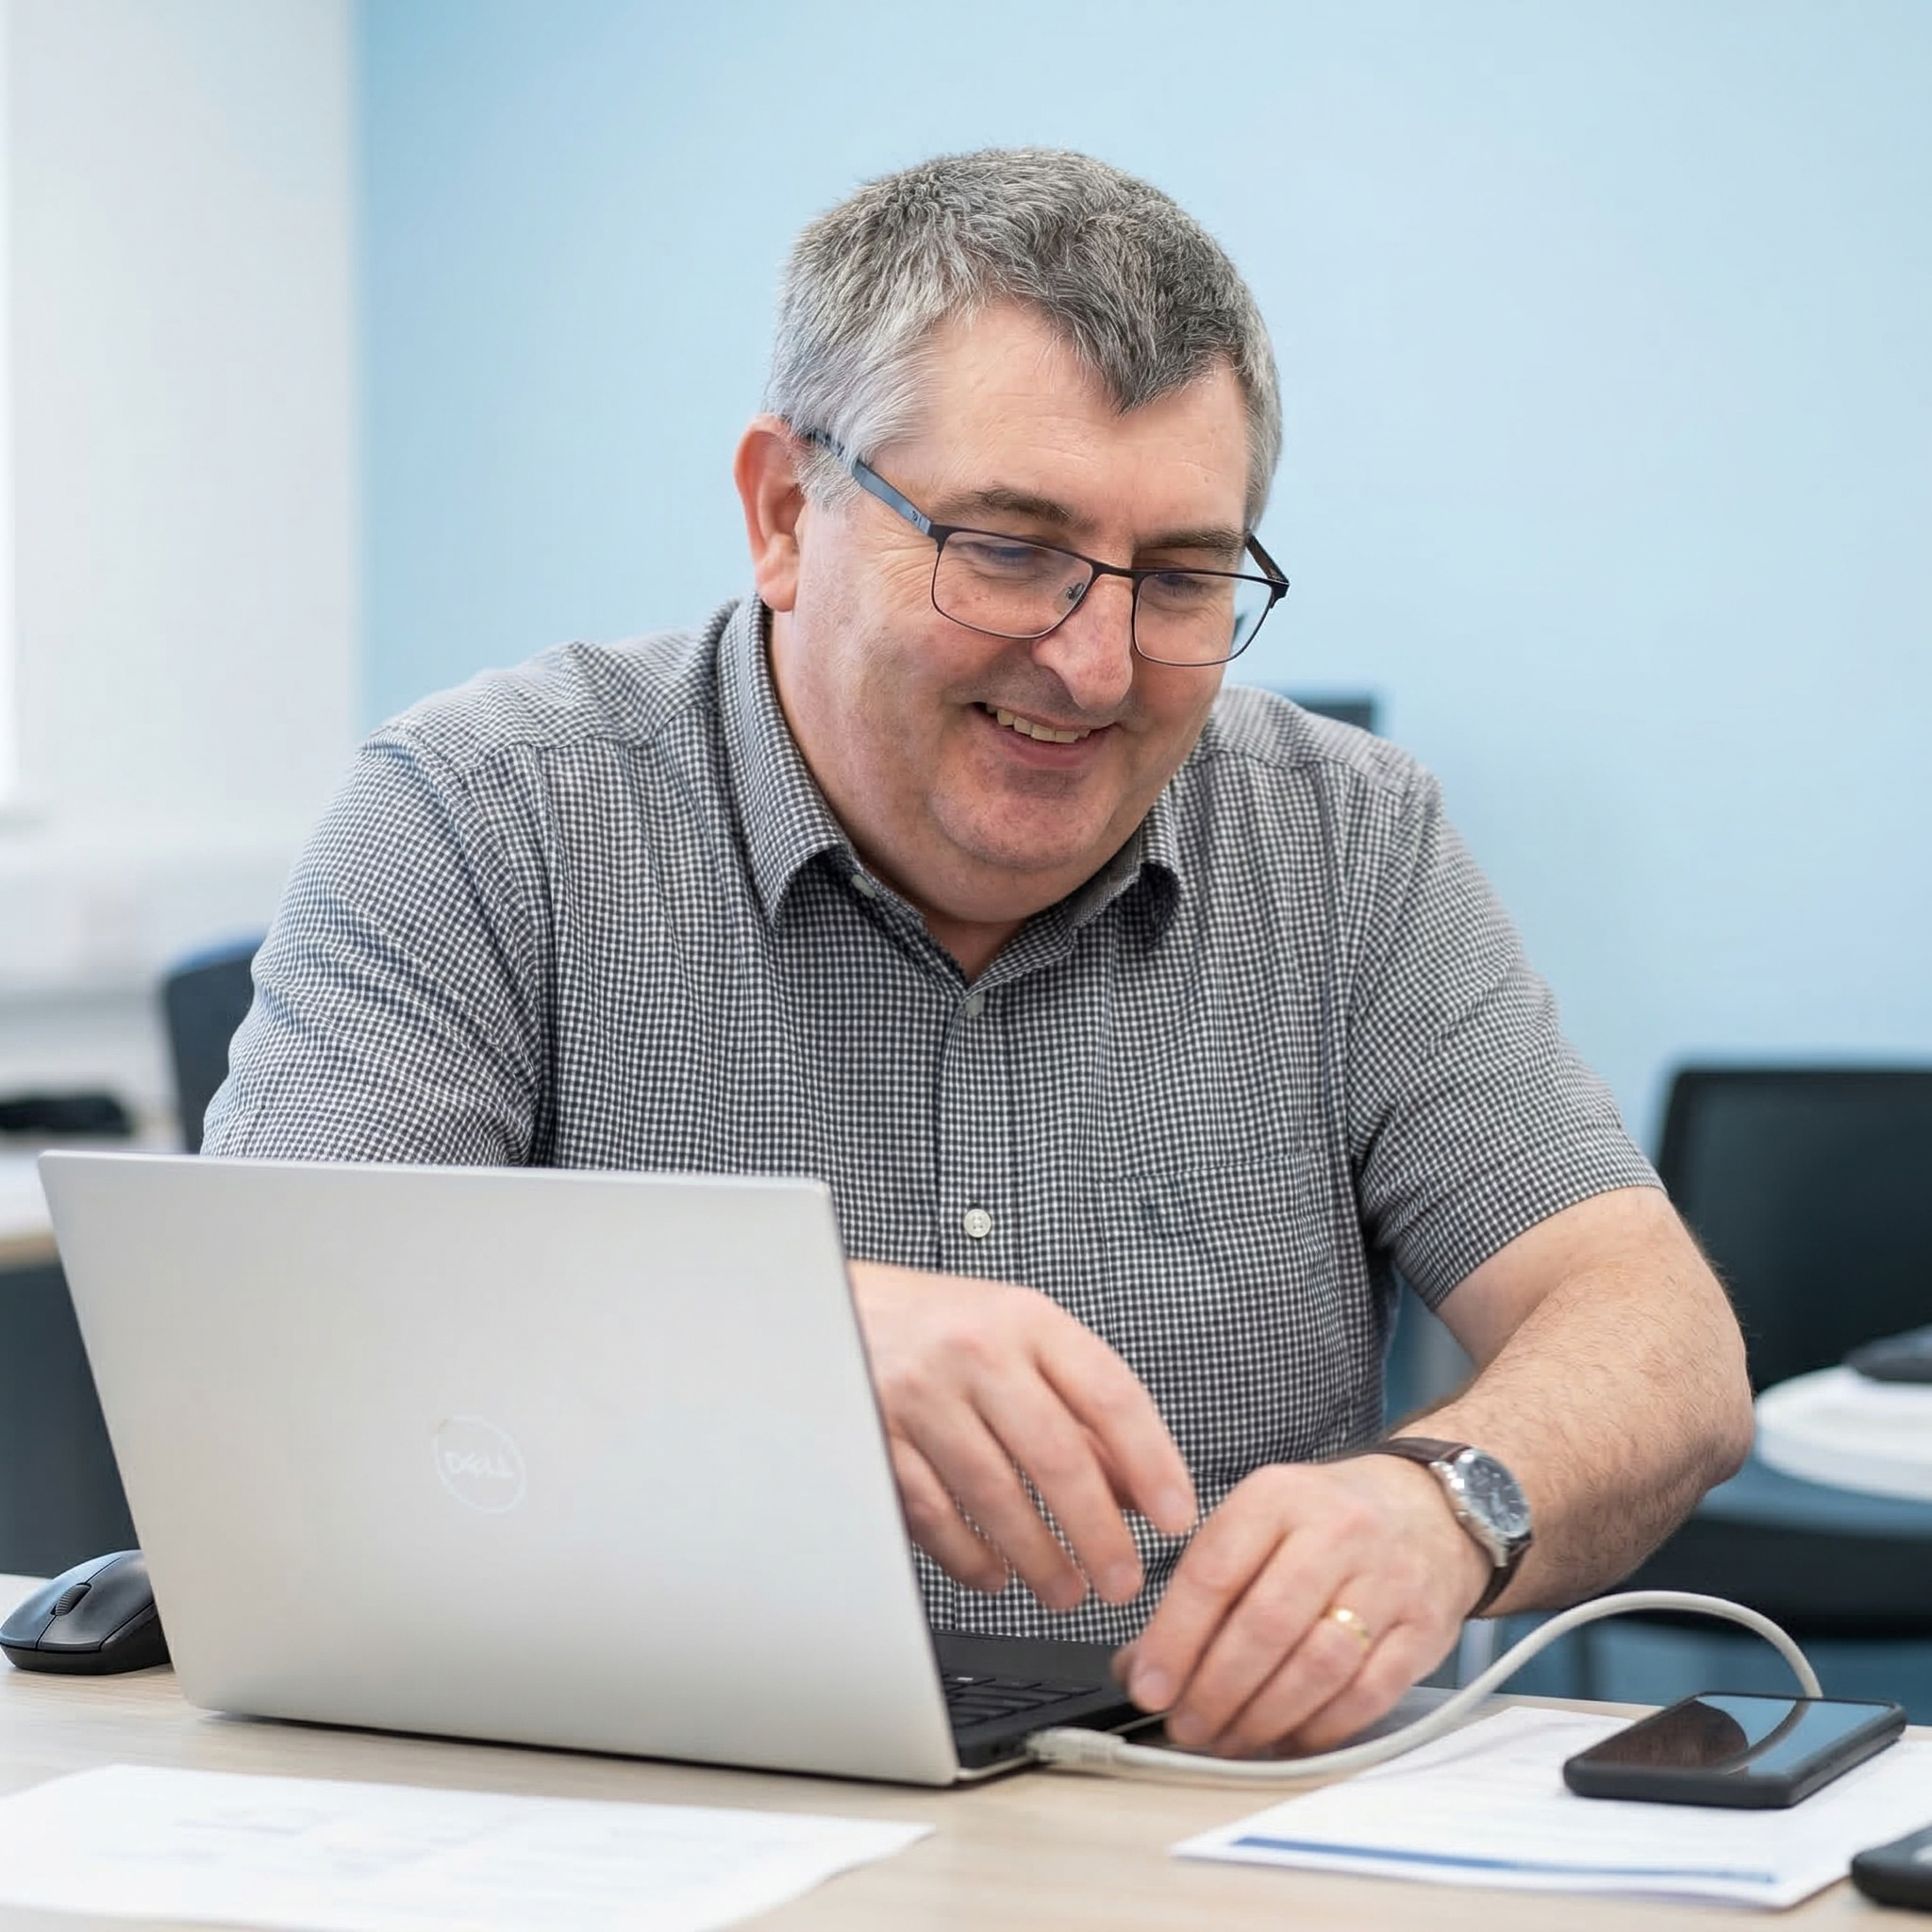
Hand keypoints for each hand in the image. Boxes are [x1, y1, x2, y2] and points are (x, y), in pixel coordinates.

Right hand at [848, 1259, 1196, 1609]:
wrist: (828, 1307)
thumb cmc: (938, 1326)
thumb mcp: (1020, 1340)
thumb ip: (1081, 1407)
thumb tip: (1139, 1487)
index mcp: (1025, 1320)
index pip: (1110, 1393)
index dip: (1154, 1463)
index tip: (1177, 1516)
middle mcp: (975, 1351)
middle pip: (1057, 1455)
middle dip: (1098, 1533)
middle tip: (1122, 1581)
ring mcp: (920, 1394)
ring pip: (995, 1495)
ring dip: (1039, 1558)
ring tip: (1065, 1590)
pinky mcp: (875, 1437)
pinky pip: (934, 1515)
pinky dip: (969, 1557)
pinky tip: (994, 1574)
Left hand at [1119, 1455, 1490, 1756]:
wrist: (1427, 1508)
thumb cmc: (1324, 1523)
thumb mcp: (1258, 1523)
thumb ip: (1201, 1588)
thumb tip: (1139, 1667)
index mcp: (1277, 1497)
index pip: (1214, 1572)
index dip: (1175, 1639)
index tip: (1148, 1687)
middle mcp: (1335, 1532)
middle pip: (1265, 1624)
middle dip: (1215, 1688)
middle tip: (1186, 1725)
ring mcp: (1387, 1581)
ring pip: (1317, 1665)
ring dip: (1263, 1716)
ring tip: (1227, 1740)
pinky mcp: (1423, 1630)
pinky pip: (1367, 1694)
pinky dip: (1319, 1728)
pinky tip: (1286, 1740)